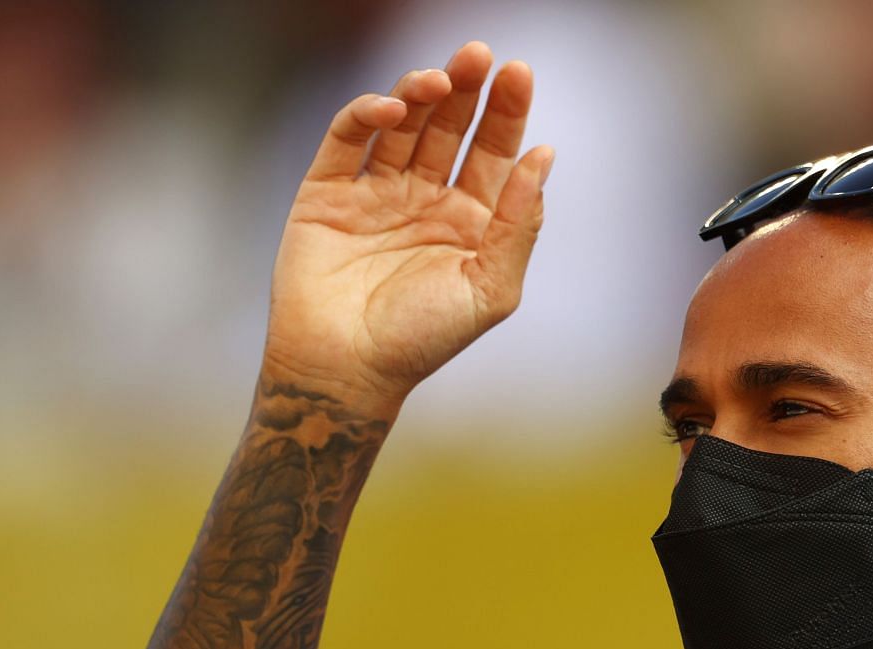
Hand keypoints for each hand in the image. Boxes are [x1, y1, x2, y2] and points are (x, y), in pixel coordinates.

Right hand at [262, 41, 553, 413]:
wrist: (346, 370)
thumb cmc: (422, 341)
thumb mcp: (490, 288)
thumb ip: (518, 224)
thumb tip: (544, 156)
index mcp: (469, 221)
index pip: (493, 152)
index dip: (506, 112)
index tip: (518, 73)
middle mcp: (424, 199)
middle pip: (450, 126)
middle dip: (468, 89)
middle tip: (482, 54)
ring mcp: (375, 192)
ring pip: (402, 122)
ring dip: (421, 92)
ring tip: (442, 77)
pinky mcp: (327, 191)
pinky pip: (348, 137)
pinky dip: (368, 114)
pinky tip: (395, 107)